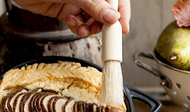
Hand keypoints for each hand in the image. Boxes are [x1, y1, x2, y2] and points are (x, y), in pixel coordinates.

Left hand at [13, 0, 130, 36]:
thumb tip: (112, 18)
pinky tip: (72, 24)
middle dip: (101, 24)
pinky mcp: (68, 11)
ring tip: (81, 29)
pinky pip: (79, 24)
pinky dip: (77, 28)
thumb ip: (94, 6)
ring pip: (92, 21)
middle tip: (96, 30)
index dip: (121, 13)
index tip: (121, 28)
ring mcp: (78, 2)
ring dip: (88, 28)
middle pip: (105, 12)